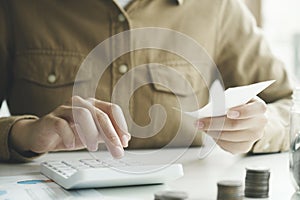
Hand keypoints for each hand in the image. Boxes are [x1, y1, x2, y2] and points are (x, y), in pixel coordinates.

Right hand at [10, 96, 130, 158]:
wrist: (41, 135)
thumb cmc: (68, 132)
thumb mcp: (92, 134)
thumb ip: (107, 135)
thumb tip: (124, 141)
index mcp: (93, 105)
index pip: (112, 109)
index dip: (120, 125)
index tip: (125, 142)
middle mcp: (80, 103)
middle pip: (100, 114)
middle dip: (111, 134)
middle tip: (117, 150)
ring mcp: (65, 109)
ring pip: (83, 115)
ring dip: (91, 133)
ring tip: (93, 148)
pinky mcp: (51, 118)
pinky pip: (62, 124)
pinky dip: (69, 136)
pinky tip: (71, 145)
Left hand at [195, 97, 266, 153]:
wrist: (247, 116)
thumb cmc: (238, 104)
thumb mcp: (235, 96)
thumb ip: (228, 100)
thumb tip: (213, 108)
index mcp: (259, 107)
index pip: (254, 109)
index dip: (242, 111)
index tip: (228, 112)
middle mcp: (260, 123)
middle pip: (235, 125)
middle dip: (214, 123)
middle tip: (200, 122)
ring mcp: (254, 137)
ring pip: (230, 137)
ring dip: (212, 132)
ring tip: (202, 127)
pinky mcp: (245, 147)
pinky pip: (229, 146)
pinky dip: (217, 140)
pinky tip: (211, 133)